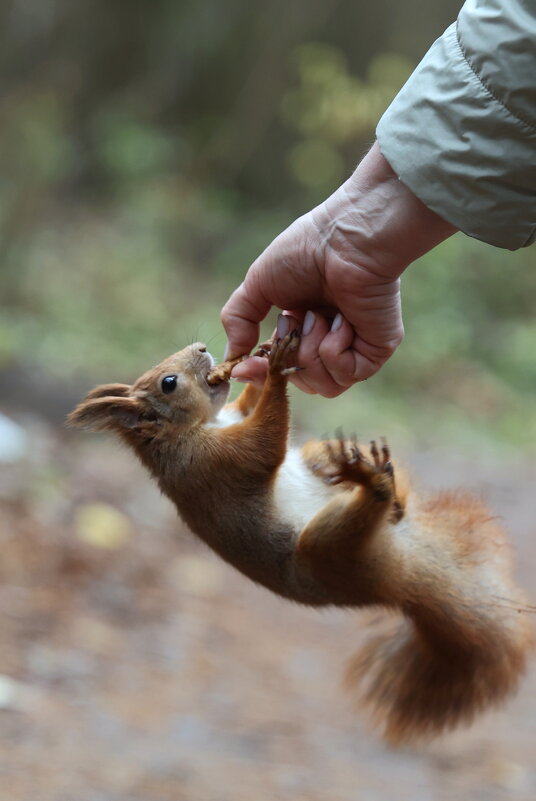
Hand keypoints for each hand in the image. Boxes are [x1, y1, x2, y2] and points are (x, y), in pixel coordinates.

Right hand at [221, 142, 455, 396]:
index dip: (260, 373)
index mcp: (303, 326)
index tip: (244, 368)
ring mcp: (354, 348)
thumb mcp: (257, 283)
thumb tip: (234, 359)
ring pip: (323, 386)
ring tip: (318, 317)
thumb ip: (239, 319)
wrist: (345, 240)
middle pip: (300, 381)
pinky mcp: (375, 351)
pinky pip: (346, 376)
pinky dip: (334, 352)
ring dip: (311, 354)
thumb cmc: (305, 251)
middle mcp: (328, 340)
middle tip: (292, 322)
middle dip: (287, 358)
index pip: (279, 368)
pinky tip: (341, 322)